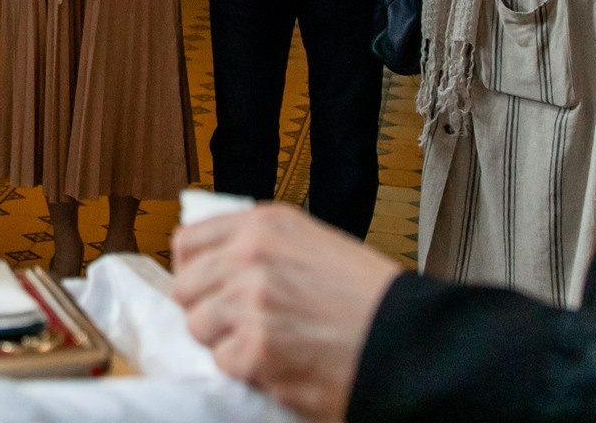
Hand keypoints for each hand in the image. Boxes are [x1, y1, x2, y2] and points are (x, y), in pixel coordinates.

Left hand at [170, 205, 400, 421]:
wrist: (410, 340)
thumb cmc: (370, 298)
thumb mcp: (314, 243)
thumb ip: (262, 247)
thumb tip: (216, 264)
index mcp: (263, 224)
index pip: (187, 241)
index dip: (194, 270)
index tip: (207, 288)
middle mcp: (250, 255)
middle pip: (185, 288)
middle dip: (207, 310)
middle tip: (238, 325)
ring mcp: (251, 301)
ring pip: (199, 327)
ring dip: (226, 342)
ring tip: (266, 344)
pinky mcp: (258, 348)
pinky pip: (224, 362)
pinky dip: (248, 371)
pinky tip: (281, 363)